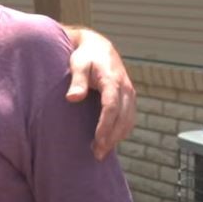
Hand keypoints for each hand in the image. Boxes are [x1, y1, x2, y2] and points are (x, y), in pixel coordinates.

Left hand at [65, 28, 136, 159]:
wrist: (99, 47)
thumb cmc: (85, 56)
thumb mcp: (78, 64)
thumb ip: (77, 81)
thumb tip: (73, 98)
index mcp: (112, 81)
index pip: (111, 107)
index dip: (105, 126)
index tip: (97, 141)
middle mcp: (125, 88)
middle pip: (122, 118)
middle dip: (111, 138)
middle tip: (97, 154)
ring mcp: (129, 94)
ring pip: (128, 121)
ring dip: (117, 137)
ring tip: (101, 151)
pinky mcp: (129, 98)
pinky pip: (129, 118)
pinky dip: (122, 131)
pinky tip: (110, 141)